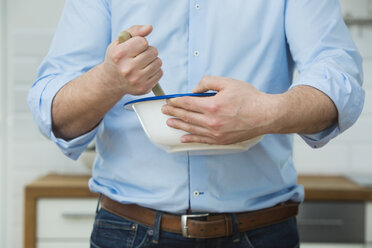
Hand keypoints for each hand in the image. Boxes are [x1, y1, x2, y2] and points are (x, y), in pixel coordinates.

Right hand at [101, 25, 162, 95]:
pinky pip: (160, 72)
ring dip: (153, 60)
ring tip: (143, 63)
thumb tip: (149, 28)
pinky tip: (145, 71)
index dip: (141, 42)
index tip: (134, 47)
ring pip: (158, 62)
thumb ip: (134, 31)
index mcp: (119, 55)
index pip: (143, 42)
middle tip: (139, 55)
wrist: (111, 81)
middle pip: (153, 51)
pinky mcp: (144, 88)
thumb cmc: (118, 57)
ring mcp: (136, 80)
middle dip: (149, 51)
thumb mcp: (120, 41)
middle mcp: (127, 69)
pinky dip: (155, 70)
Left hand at [161, 76, 280, 144]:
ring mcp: (215, 133)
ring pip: (191, 129)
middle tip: (164, 111)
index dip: (176, 102)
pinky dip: (191, 139)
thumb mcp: (228, 83)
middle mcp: (211, 121)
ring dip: (179, 125)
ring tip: (169, 123)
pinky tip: (183, 138)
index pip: (187, 103)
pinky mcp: (221, 140)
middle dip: (173, 113)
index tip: (169, 101)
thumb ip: (208, 82)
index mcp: (212, 106)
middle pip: (187, 116)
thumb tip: (195, 90)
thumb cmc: (250, 98)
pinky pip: (201, 140)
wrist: (266, 115)